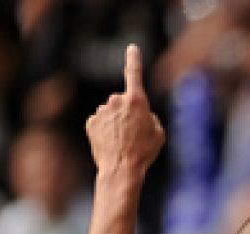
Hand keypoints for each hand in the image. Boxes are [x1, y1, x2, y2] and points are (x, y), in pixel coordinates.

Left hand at [86, 45, 165, 179]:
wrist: (121, 169)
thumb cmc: (144, 152)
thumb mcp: (159, 133)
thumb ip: (150, 117)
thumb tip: (140, 114)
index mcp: (137, 101)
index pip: (134, 74)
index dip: (134, 60)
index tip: (132, 48)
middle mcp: (116, 101)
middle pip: (121, 101)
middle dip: (126, 112)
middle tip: (134, 132)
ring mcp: (101, 111)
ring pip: (110, 112)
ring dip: (115, 122)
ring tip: (122, 141)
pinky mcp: (91, 122)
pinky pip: (100, 122)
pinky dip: (105, 130)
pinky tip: (111, 143)